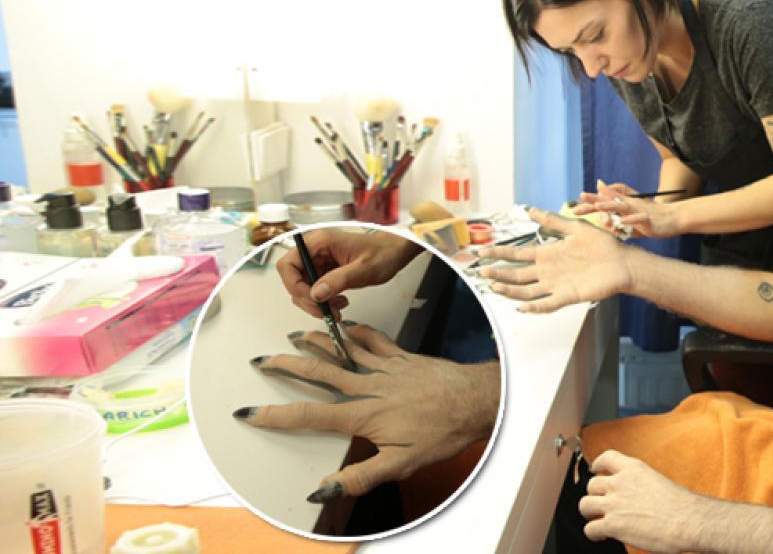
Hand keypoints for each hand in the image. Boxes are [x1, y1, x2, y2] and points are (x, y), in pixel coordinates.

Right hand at [234, 323, 499, 501]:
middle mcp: (370, 386)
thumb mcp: (402, 464)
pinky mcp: (403, 357)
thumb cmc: (444, 431)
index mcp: (365, 414)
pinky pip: (373, 339)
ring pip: (343, 350)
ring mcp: (387, 368)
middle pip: (320, 373)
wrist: (478, 400)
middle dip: (287, 366)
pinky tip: (344, 325)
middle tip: (262, 360)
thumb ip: (361, 477)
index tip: (250, 412)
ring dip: (316, 342)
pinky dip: (355, 331)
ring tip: (294, 336)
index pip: (310, 416)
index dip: (276, 415)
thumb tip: (323, 491)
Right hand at [277, 229, 422, 318]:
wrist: (394, 253)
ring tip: (336, 307)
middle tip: (325, 310)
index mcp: (319, 242)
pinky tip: (338, 302)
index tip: (311, 298)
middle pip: (293, 279)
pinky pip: (314, 290)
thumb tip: (317, 293)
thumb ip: (339, 280)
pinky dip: (323, 301)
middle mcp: (315, 251)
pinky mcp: (325, 272)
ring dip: (316, 303)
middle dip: (307, 299)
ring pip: (302, 288)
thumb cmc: (383, 253)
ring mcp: (319, 262)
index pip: (287, 264)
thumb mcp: (363, 268)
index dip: (293, 285)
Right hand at [476, 207, 632, 312]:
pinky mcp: (568, 296)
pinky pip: (547, 304)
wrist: (623, 262)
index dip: (499, 253)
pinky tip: (521, 306)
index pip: (517, 254)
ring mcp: (556, 285)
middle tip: (481, 272)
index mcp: (548, 254)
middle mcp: (548, 270)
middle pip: (517, 274)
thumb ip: (552, 220)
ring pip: (526, 290)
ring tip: (494, 287)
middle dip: (498, 274)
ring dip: (510, 290)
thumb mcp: (574, 227)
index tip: (482, 251)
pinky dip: (534, 306)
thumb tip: (529, 209)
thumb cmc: (602, 244)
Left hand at [574, 180, 681, 237]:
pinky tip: (622, 222)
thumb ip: (616, 218)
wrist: (674, 218)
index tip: (575, 208)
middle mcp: (629, 205)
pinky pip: (639, 219)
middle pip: (609, 201)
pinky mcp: (648, 219)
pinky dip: (631, 220)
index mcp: (624, 205)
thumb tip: (604, 224)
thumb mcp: (631, 218)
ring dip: (609, 206)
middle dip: (594, 201)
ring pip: (622, 207)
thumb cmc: (651, 218)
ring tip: (597, 207)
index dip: (590, 203)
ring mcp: (638, 211)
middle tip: (579, 201)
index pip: (604, 201)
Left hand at [578, 450, 701, 553]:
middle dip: (594, 495)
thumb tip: (634, 495)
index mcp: (634, 469)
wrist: (688, 521)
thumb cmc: (681, 506)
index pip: (606, 458)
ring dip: (589, 512)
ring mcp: (614, 504)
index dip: (597, 465)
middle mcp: (620, 483)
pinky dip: (593, 533)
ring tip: (597, 519)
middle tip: (601, 503)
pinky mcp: (612, 525)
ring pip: (585, 505)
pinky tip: (601, 535)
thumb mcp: (658, 481)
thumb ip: (640, 484)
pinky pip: (590, 528)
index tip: (595, 470)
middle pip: (592, 484)